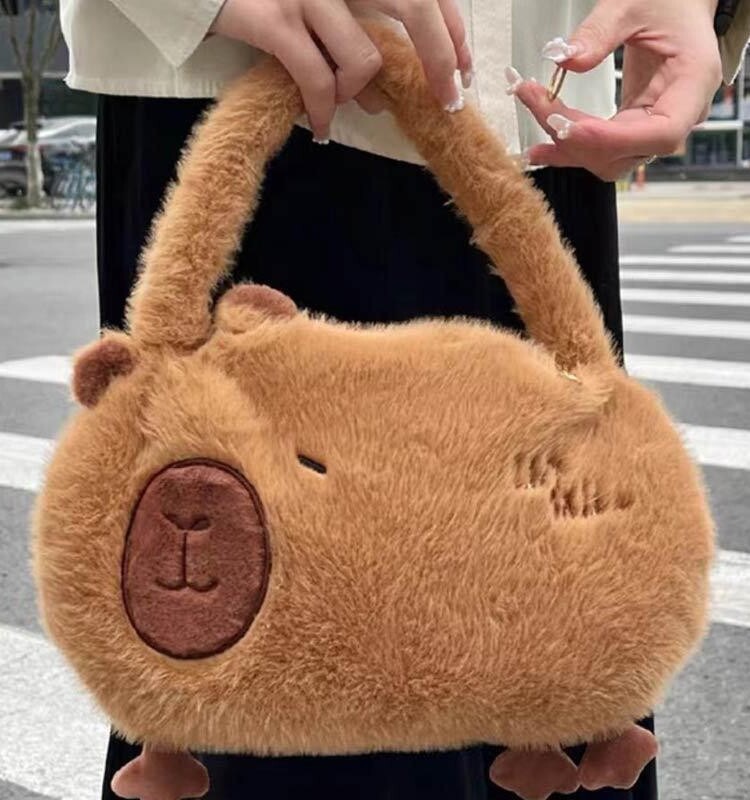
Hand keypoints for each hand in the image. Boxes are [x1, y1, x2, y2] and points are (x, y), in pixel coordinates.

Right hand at [211, 0, 471, 141]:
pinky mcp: (275, 19)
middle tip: (446, 101)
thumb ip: (361, 16)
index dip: (453, 30)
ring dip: (358, 93)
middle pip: (415, 9)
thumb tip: (390, 75)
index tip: (463, 68)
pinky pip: (318, 79)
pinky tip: (321, 126)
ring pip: (365, 57)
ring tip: (339, 104)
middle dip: (439, 61)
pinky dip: (325, 110)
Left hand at [508, 0, 722, 180]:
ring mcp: (655, 126)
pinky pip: (601, 149)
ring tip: (536, 123)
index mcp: (694, 83)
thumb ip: (600, 31)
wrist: (677, 4)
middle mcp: (679, 114)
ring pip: (610, 158)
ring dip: (569, 147)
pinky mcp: (634, 127)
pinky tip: (542, 146)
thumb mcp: (634, 3)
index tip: (570, 129)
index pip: (662, 133)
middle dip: (578, 138)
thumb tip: (565, 60)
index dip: (614, 140)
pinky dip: (570, 147)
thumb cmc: (669, 0)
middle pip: (628, 151)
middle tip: (539, 106)